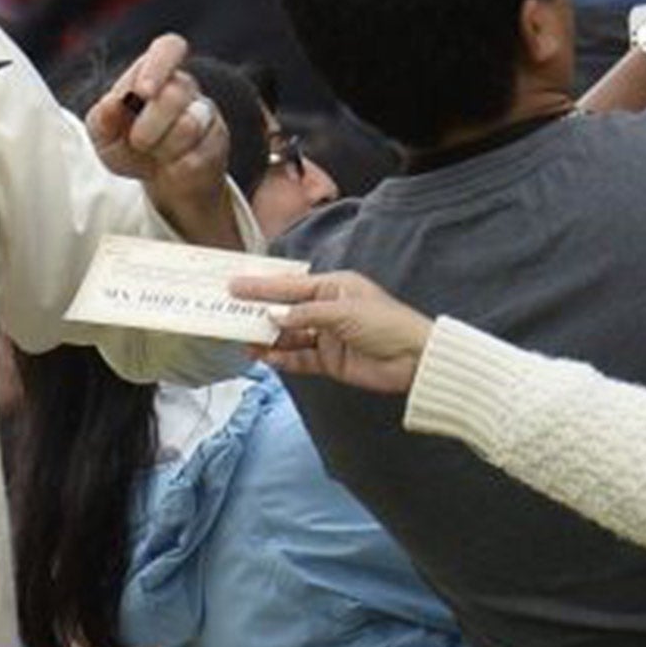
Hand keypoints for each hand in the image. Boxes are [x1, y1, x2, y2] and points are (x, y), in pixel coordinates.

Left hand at [86, 34, 238, 247]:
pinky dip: (177, 166)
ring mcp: (205, 113)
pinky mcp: (217, 141)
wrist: (165, 182)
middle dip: (149, 125)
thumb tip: (110, 104)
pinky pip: (198, 154)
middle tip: (138, 142)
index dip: (158, 65)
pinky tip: (174, 166)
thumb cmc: (132, 148)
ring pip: (189, 125)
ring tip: (157, 155)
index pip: (169, 47)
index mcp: (156, 74)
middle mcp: (185, 87)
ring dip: (163, 148)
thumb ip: (101, 120)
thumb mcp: (106, 138)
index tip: (143, 92)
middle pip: (174, 94)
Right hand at [230, 271, 433, 394]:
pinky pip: (298, 358)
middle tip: (230, 313)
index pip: (290, 285)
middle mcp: (327, 309)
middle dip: (258, 312)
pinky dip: (281, 358)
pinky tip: (265, 356)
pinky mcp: (329, 361)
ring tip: (243, 338)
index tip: (234, 286)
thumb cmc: (388, 325)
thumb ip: (306, 314)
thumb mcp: (344, 312)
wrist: (415, 361)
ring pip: (288, 336)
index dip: (261, 287)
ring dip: (267, 338)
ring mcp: (327, 336)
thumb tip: (273, 316)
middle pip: (284, 310)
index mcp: (333, 287)